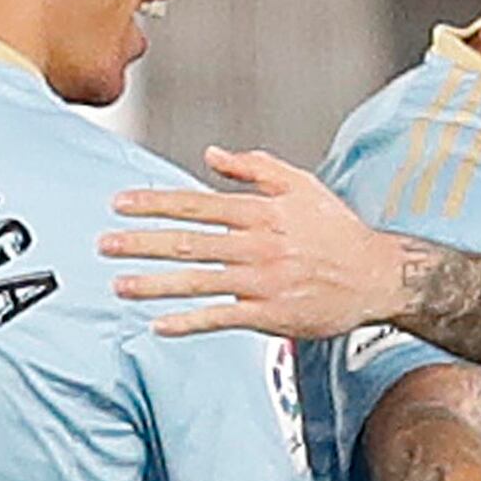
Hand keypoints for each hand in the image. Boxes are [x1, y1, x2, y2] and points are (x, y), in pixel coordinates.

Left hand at [105, 148, 418, 339]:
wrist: (376, 275)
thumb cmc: (335, 229)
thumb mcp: (301, 184)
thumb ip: (254, 167)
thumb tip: (210, 155)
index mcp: (261, 211)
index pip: (197, 204)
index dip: (155, 203)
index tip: (120, 204)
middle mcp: (257, 245)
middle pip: (189, 241)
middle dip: (142, 242)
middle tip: (104, 244)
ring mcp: (263, 282)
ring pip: (198, 282)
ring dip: (155, 284)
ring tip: (119, 285)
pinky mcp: (271, 316)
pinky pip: (221, 318)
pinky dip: (189, 322)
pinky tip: (158, 325)